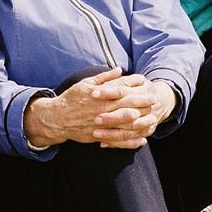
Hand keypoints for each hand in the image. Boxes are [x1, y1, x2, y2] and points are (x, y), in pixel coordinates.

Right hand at [23, 68, 175, 148]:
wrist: (57, 118)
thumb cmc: (72, 98)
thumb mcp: (86, 84)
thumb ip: (104, 78)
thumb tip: (119, 69)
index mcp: (100, 97)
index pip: (121, 90)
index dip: (135, 87)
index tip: (147, 85)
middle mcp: (102, 111)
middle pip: (126, 106)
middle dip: (142, 103)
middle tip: (154, 100)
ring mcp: (101, 125)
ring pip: (124, 126)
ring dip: (140, 124)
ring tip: (153, 120)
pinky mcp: (99, 137)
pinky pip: (117, 141)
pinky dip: (130, 142)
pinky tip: (141, 141)